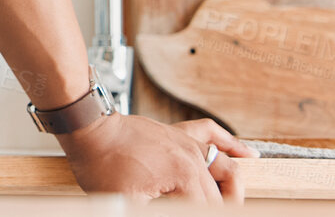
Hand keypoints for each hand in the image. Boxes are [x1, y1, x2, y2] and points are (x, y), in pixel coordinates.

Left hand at [57, 113, 254, 201]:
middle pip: (221, 194)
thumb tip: (172, 211)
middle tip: (198, 208)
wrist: (87, 126)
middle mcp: (193, 157)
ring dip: (232, 186)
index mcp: (185, 176)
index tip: (185, 212)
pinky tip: (247, 154)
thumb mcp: (125, 203)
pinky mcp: (178, 132)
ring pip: (225, 166)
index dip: (204, 215)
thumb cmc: (101, 163)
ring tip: (236, 202)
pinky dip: (230, 143)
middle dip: (218, 207)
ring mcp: (187, 142)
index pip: (209, 210)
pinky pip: (211, 133)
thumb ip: (157, 212)